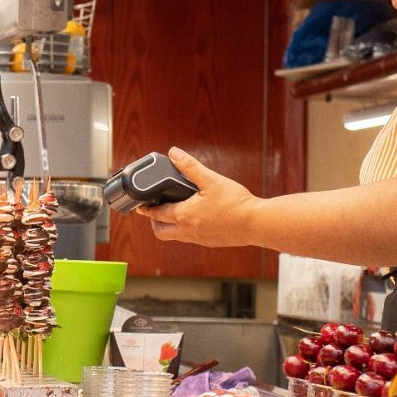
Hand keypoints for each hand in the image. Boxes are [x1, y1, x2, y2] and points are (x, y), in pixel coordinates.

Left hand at [135, 148, 258, 247]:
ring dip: (169, 227)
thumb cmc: (236, 203)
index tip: (140, 204)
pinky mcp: (209, 242)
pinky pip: (189, 239)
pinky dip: (184, 231)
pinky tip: (194, 219)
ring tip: (173, 213)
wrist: (256, 223)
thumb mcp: (210, 180)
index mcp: (184, 215)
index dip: (146, 208)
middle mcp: (187, 231)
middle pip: (160, 231)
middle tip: (154, 211)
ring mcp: (198, 239)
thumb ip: (190, 166)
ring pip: (174, 237)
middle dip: (154, 221)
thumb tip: (174, 153)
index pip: (157, 213)